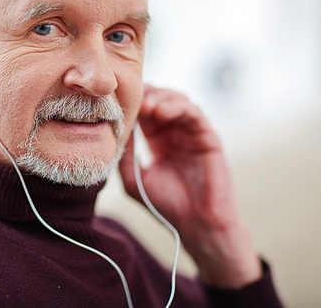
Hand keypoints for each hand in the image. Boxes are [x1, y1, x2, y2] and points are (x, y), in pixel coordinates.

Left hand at [119, 85, 261, 288]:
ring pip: (177, 101)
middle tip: (131, 98)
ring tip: (146, 105)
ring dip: (160, 97)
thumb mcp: (133, 179)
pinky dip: (177, 106)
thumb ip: (124, 155)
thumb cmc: (164, 205)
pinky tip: (161, 111)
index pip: (144, 112)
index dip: (131, 103)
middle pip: (160, 100)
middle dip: (145, 96)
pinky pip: (194, 113)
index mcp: (158, 141)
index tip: (115, 102)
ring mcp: (192, 133)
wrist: (195, 225)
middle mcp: (175, 133)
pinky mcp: (208, 137)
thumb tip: (112, 130)